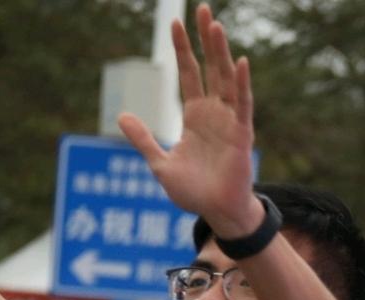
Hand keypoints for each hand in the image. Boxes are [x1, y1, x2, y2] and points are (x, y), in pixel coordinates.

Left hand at [117, 5, 261, 236]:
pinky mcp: (241, 136)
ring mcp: (229, 122)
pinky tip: (240, 62)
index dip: (183, 49)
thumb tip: (121, 115)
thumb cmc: (193, 192)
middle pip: (210, 68)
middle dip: (206, 40)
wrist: (216, 214)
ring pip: (227, 80)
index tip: (177, 22)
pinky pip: (243, 105)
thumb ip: (142, 139)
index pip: (189, 74)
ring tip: (215, 25)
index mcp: (195, 117)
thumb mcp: (159, 163)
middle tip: (203, 9)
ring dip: (222, 53)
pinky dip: (243, 84)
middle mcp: (214, 114)